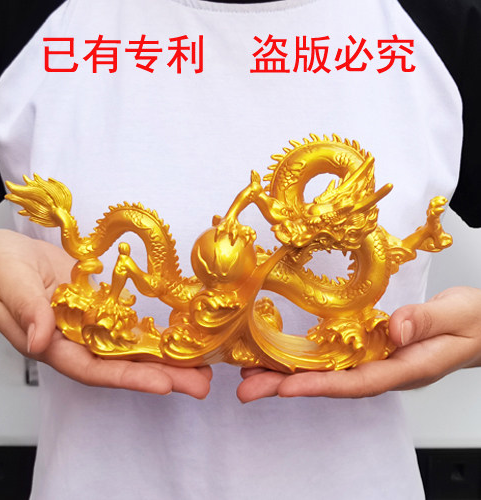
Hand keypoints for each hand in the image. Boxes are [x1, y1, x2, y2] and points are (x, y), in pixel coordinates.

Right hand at [0, 229, 211, 397]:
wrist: (2, 251)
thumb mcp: (9, 283)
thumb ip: (26, 311)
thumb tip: (38, 341)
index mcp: (52, 343)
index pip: (93, 368)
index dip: (128, 377)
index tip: (164, 384)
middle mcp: (75, 341)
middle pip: (122, 364)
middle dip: (163, 375)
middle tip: (201, 384)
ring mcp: (90, 324)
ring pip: (131, 346)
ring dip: (166, 356)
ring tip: (202, 366)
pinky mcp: (99, 306)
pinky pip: (129, 321)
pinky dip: (153, 330)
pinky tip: (180, 335)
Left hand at [237, 287, 480, 401]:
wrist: (480, 325)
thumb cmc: (474, 322)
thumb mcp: (458, 315)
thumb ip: (427, 321)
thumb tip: (394, 328)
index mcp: (407, 367)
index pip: (360, 382)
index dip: (322, 385)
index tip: (286, 386)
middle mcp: (385, 369)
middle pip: (332, 383)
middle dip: (288, 386)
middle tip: (248, 389)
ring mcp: (376, 360)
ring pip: (327, 372)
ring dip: (288, 374)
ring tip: (250, 376)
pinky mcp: (370, 348)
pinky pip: (333, 357)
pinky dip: (304, 358)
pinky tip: (279, 357)